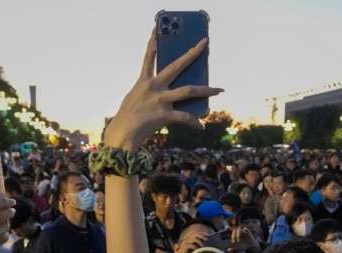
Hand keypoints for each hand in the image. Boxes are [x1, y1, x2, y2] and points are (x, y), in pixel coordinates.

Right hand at [102, 31, 222, 150]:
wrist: (122, 134)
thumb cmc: (127, 118)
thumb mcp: (134, 98)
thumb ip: (147, 91)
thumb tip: (164, 92)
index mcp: (144, 81)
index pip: (149, 57)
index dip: (152, 43)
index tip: (157, 30)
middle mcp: (154, 87)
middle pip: (177, 66)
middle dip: (192, 54)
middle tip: (205, 44)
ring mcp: (160, 100)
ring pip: (189, 90)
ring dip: (206, 90)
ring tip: (219, 90)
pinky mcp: (165, 115)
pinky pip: (185, 117)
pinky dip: (195, 122)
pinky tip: (202, 126)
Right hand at [173, 232, 206, 252]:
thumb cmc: (187, 252)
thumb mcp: (193, 247)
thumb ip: (198, 245)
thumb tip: (206, 245)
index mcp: (190, 238)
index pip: (197, 234)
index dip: (202, 234)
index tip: (208, 236)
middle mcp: (188, 239)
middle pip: (196, 234)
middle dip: (202, 236)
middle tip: (207, 239)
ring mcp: (186, 242)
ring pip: (194, 239)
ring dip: (200, 242)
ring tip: (203, 246)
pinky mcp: (184, 246)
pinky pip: (191, 245)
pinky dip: (195, 247)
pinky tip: (198, 250)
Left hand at [230, 227, 259, 252]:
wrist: (250, 246)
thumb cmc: (242, 246)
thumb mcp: (237, 248)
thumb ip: (233, 248)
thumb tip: (227, 250)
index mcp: (235, 235)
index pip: (231, 231)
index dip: (228, 229)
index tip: (225, 227)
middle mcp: (239, 233)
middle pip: (235, 229)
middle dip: (232, 228)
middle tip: (228, 227)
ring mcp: (243, 232)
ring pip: (241, 230)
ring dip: (238, 229)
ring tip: (236, 228)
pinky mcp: (248, 233)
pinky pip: (247, 230)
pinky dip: (246, 230)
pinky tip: (245, 229)